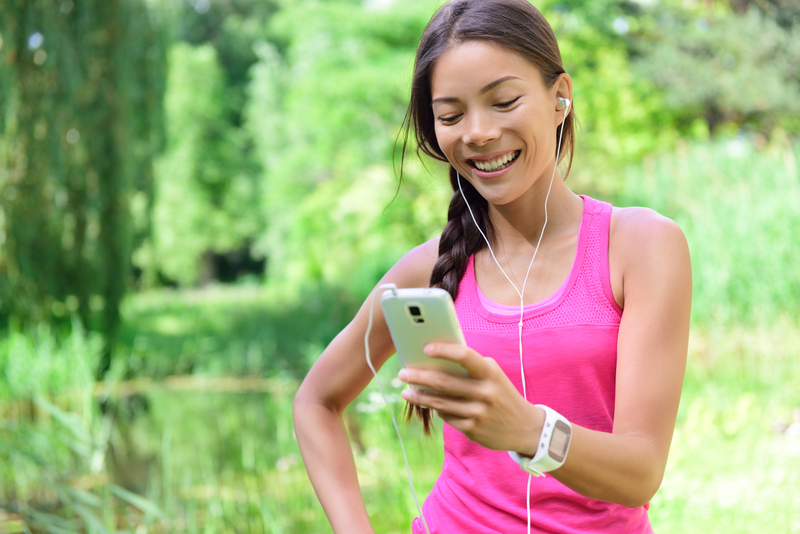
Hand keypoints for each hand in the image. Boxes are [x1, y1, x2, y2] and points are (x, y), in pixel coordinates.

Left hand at [398, 342, 543, 454]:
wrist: (525, 427)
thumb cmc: (501, 393)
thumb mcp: (493, 376)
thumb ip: (469, 368)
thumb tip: (434, 361)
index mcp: (490, 372)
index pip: (465, 356)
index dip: (444, 350)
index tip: (426, 348)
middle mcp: (485, 392)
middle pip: (444, 382)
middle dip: (418, 377)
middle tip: (402, 373)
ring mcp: (479, 412)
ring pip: (440, 403)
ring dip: (419, 396)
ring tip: (405, 392)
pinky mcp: (473, 429)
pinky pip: (447, 417)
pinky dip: (436, 410)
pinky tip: (428, 405)